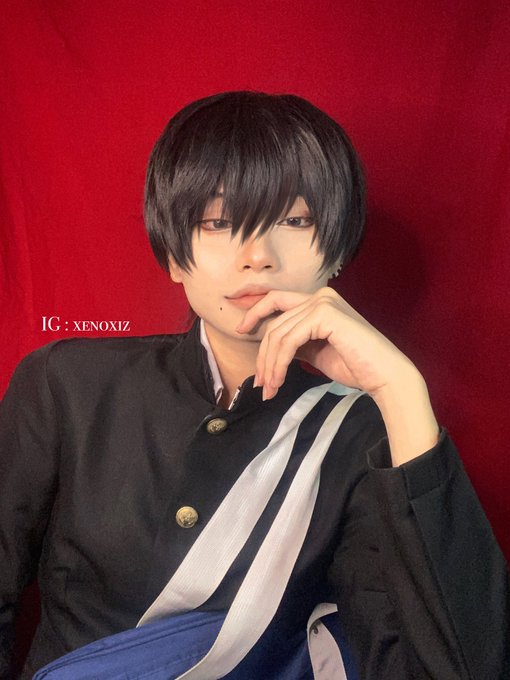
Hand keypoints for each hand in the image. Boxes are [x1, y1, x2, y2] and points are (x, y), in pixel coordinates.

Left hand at [236, 286, 416, 400]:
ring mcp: (323, 302)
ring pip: (278, 333)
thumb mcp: (315, 351)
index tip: (241, 331)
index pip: (276, 301)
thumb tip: (268, 348)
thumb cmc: (355, 365)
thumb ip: (295, 342)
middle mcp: (320, 295)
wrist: (384, 375)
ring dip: (270, 365)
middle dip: (262, 354)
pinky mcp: (325, 314)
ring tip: (270, 389)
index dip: (255, 313)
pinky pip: (288, 340)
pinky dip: (279, 362)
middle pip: (274, 322)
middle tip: (260, 383)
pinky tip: (279, 380)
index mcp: (320, 300)